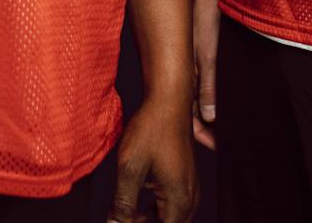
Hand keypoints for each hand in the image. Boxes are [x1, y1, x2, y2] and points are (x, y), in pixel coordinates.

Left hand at [110, 92, 197, 221]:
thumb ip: (123, 203)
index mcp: (179, 200)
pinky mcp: (185, 179)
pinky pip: (171, 204)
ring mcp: (190, 188)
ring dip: (147, 217)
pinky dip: (154, 207)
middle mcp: (190, 198)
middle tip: (121, 215)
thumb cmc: (153, 128)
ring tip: (124, 210)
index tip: (122, 221)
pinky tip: (136, 196)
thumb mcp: (130, 168)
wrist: (169, 101)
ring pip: (169, 217)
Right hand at [191, 0, 219, 149]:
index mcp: (186, 76)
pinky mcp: (203, 59)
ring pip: (202, 100)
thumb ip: (209, 85)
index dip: (203, 134)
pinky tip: (228, 104)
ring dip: (213, 115)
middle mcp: (189, 74)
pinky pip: (208, 86)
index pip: (190, 116)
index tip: (218, 147)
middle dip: (209, 129)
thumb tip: (210, 117)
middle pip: (195, 111)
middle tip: (226, 144)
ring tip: (230, 130)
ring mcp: (196, 67)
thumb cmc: (207, 20)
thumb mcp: (209, 55)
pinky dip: (216, 98)